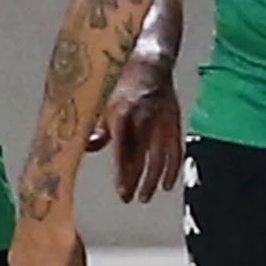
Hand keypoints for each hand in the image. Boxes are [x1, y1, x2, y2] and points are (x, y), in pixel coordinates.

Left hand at [86, 55, 183, 202]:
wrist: (150, 65)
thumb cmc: (122, 87)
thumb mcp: (105, 105)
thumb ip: (99, 130)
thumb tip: (89, 149)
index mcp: (122, 114)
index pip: (123, 151)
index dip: (123, 174)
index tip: (122, 192)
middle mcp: (143, 118)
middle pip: (141, 157)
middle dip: (135, 181)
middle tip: (130, 199)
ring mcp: (161, 121)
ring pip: (159, 157)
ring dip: (153, 180)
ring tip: (145, 196)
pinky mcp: (174, 122)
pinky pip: (175, 150)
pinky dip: (172, 169)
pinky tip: (166, 184)